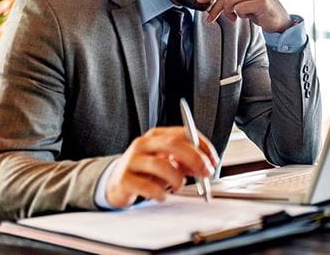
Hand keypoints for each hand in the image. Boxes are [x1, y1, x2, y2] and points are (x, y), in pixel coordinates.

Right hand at [105, 126, 219, 208]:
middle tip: (205, 173)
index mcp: (157, 135)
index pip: (184, 132)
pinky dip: (161, 194)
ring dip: (177, 179)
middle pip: (173, 144)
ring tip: (178, 186)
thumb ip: (186, 161)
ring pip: (161, 165)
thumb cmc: (147, 171)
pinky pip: (148, 186)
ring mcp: (132, 160)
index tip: (213, 160)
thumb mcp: (168, 162)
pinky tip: (162, 196)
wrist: (116, 184)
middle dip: (194, 159)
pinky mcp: (124, 179)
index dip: (202, 145)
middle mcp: (143, 144)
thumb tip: (205, 166)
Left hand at [196, 0, 292, 32]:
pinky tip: (249, 16)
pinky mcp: (261, 0)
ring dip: (229, 12)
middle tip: (210, 18)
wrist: (281, 21)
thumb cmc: (261, 11)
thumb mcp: (245, 0)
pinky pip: (239, 9)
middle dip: (216, 8)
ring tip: (235, 17)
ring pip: (230, 0)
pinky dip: (241, 16)